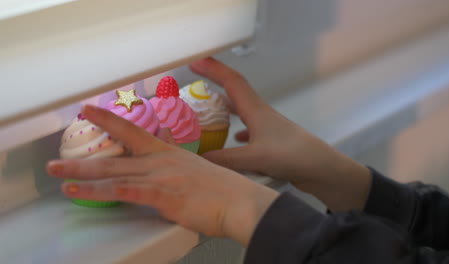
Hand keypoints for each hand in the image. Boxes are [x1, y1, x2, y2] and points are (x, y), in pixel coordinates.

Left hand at [47, 105, 278, 245]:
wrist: (241, 202)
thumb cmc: (223, 190)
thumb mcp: (195, 170)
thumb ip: (175, 162)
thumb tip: (165, 152)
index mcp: (168, 153)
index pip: (132, 131)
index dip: (109, 119)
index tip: (89, 109)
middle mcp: (160, 161)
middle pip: (115, 156)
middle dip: (82, 158)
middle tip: (55, 158)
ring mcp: (160, 177)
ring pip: (113, 173)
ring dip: (82, 175)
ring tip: (58, 175)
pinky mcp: (163, 195)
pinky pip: (125, 191)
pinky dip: (99, 192)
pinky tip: (81, 192)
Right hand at [190, 58, 370, 211]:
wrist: (320, 167)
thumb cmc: (289, 155)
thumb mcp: (253, 158)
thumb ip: (224, 159)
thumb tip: (197, 157)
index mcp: (255, 110)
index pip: (231, 82)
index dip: (213, 69)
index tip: (195, 61)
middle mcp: (260, 114)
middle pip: (235, 92)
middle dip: (215, 84)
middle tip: (196, 83)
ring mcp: (267, 126)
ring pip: (242, 111)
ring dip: (225, 107)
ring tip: (209, 111)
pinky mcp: (272, 140)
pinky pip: (250, 130)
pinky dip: (238, 130)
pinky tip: (234, 139)